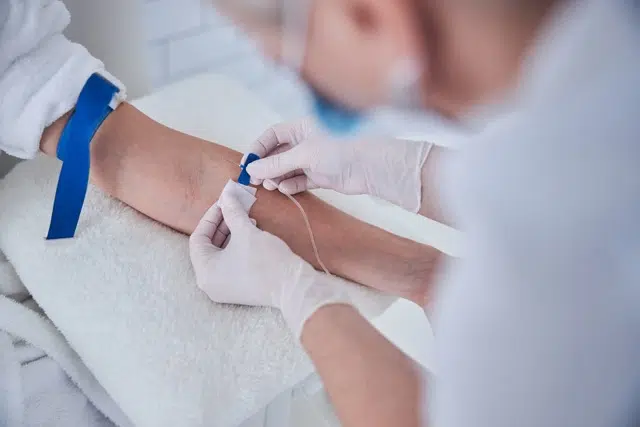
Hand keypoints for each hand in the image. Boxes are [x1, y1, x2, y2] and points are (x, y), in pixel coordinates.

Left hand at [189, 191, 350, 337]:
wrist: (293, 286)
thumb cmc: (267, 261)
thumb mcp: (246, 231)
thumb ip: (232, 212)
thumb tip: (226, 196)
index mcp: (205, 272)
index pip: (198, 238)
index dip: (210, 217)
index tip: (223, 203)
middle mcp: (209, 283)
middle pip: (208, 246)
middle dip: (222, 225)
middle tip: (233, 208)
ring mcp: (223, 288)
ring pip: (220, 254)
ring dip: (230, 235)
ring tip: (245, 220)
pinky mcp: (237, 289)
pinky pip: (229, 263)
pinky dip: (236, 248)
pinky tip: (250, 234)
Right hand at [245, 119, 432, 211]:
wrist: (371, 167)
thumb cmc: (341, 149)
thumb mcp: (304, 154)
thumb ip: (277, 164)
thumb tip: (252, 170)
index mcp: (302, 127)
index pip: (272, 135)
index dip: (258, 148)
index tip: (248, 164)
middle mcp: (307, 141)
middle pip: (278, 154)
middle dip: (266, 166)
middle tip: (254, 180)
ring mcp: (314, 159)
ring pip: (287, 169)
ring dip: (276, 177)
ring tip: (270, 185)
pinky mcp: (322, 176)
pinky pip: (299, 180)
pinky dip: (291, 185)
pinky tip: (285, 189)